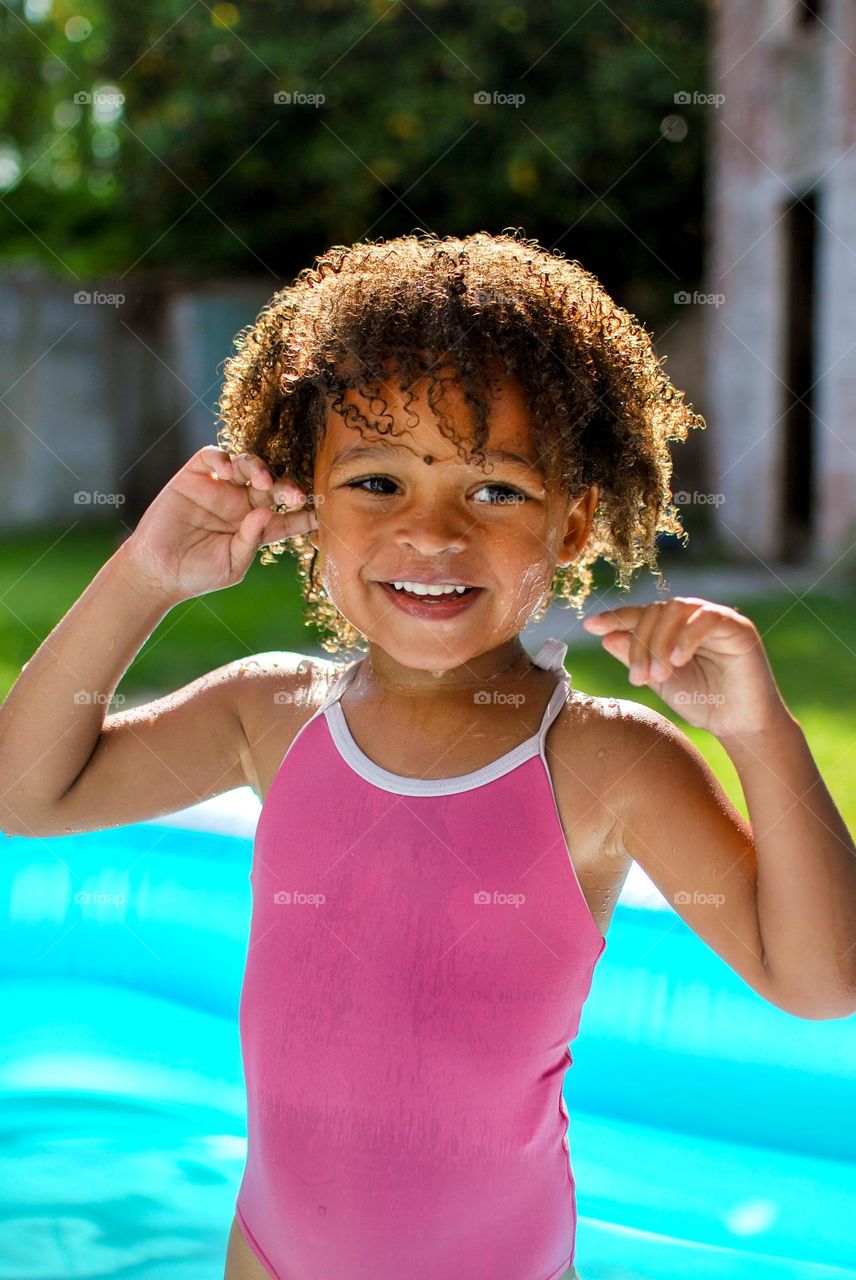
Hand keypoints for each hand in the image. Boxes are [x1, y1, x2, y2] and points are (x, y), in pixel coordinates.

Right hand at [116, 445, 317, 605]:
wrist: (156, 572)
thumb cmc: (198, 574)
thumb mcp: (232, 564)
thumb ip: (251, 539)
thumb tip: (266, 512)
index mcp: (258, 527)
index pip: (288, 516)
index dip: (306, 513)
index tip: (322, 512)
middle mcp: (242, 504)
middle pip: (273, 486)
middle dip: (287, 487)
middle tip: (293, 496)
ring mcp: (219, 488)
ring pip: (248, 465)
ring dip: (259, 467)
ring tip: (261, 481)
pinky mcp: (194, 477)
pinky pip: (212, 456)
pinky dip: (223, 457)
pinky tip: (229, 470)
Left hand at [581, 596, 788, 736]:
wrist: (740, 726)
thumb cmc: (702, 703)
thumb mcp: (660, 681)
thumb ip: (636, 658)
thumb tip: (606, 637)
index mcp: (674, 629)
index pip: (642, 614)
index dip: (616, 617)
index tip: (590, 626)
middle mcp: (694, 618)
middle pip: (655, 611)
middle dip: (641, 643)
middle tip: (639, 678)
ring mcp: (717, 619)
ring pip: (677, 609)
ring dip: (660, 641)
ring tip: (659, 674)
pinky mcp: (739, 628)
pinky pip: (708, 618)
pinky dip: (687, 636)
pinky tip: (678, 660)